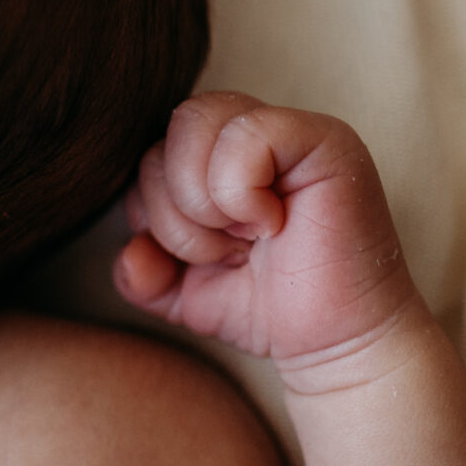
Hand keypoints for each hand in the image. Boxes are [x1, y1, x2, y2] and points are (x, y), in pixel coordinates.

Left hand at [113, 93, 423, 380]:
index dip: (154, 207)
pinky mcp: (326, 139)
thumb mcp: (183, 292)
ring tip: (247, 240)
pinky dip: (241, 193)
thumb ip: (141, 273)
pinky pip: (248, 132)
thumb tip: (131, 255)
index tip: (200, 253)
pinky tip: (272, 225)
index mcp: (215, 155)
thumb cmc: (267, 308)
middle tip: (224, 250)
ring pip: (195, 123)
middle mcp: (251, 132)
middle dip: (175, 208)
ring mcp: (291, 129)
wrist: (334, 342)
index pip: (149, 149)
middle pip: (168, 130)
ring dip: (205, 203)